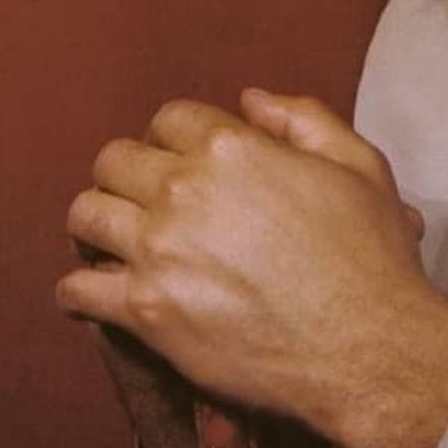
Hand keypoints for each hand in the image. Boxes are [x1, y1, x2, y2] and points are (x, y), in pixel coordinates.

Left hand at [57, 90, 447, 447]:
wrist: (368, 348)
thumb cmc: (369, 256)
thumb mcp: (358, 164)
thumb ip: (302, 118)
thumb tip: (251, 99)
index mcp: (231, 147)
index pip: (168, 120)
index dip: (177, 139)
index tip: (184, 163)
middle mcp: (183, 190)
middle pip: (115, 160)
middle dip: (130, 174)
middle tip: (146, 201)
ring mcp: (158, 250)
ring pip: (85, 214)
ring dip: (97, 222)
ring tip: (115, 239)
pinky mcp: (146, 311)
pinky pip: (78, 288)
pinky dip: (80, 289)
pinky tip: (97, 291)